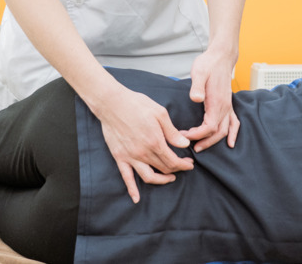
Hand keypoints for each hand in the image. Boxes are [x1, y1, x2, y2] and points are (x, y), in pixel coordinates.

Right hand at [94, 85, 194, 203]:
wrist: (112, 103)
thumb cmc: (137, 104)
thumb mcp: (160, 113)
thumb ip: (172, 132)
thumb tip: (185, 145)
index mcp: (155, 142)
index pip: (173, 160)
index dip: (183, 164)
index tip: (190, 163)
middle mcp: (143, 153)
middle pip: (163, 168)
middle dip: (176, 169)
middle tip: (184, 165)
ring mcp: (131, 157)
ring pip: (148, 177)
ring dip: (161, 180)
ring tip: (170, 178)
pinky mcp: (120, 157)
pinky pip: (126, 177)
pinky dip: (132, 190)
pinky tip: (136, 199)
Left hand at [183, 48, 239, 151]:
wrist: (220, 56)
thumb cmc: (208, 64)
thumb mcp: (199, 72)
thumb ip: (197, 86)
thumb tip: (196, 98)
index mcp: (217, 102)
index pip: (209, 127)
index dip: (197, 134)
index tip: (184, 135)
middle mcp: (225, 106)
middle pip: (218, 132)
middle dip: (205, 142)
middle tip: (191, 147)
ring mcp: (228, 106)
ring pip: (225, 130)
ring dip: (215, 140)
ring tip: (201, 147)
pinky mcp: (228, 104)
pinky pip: (234, 122)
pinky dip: (233, 133)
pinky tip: (230, 142)